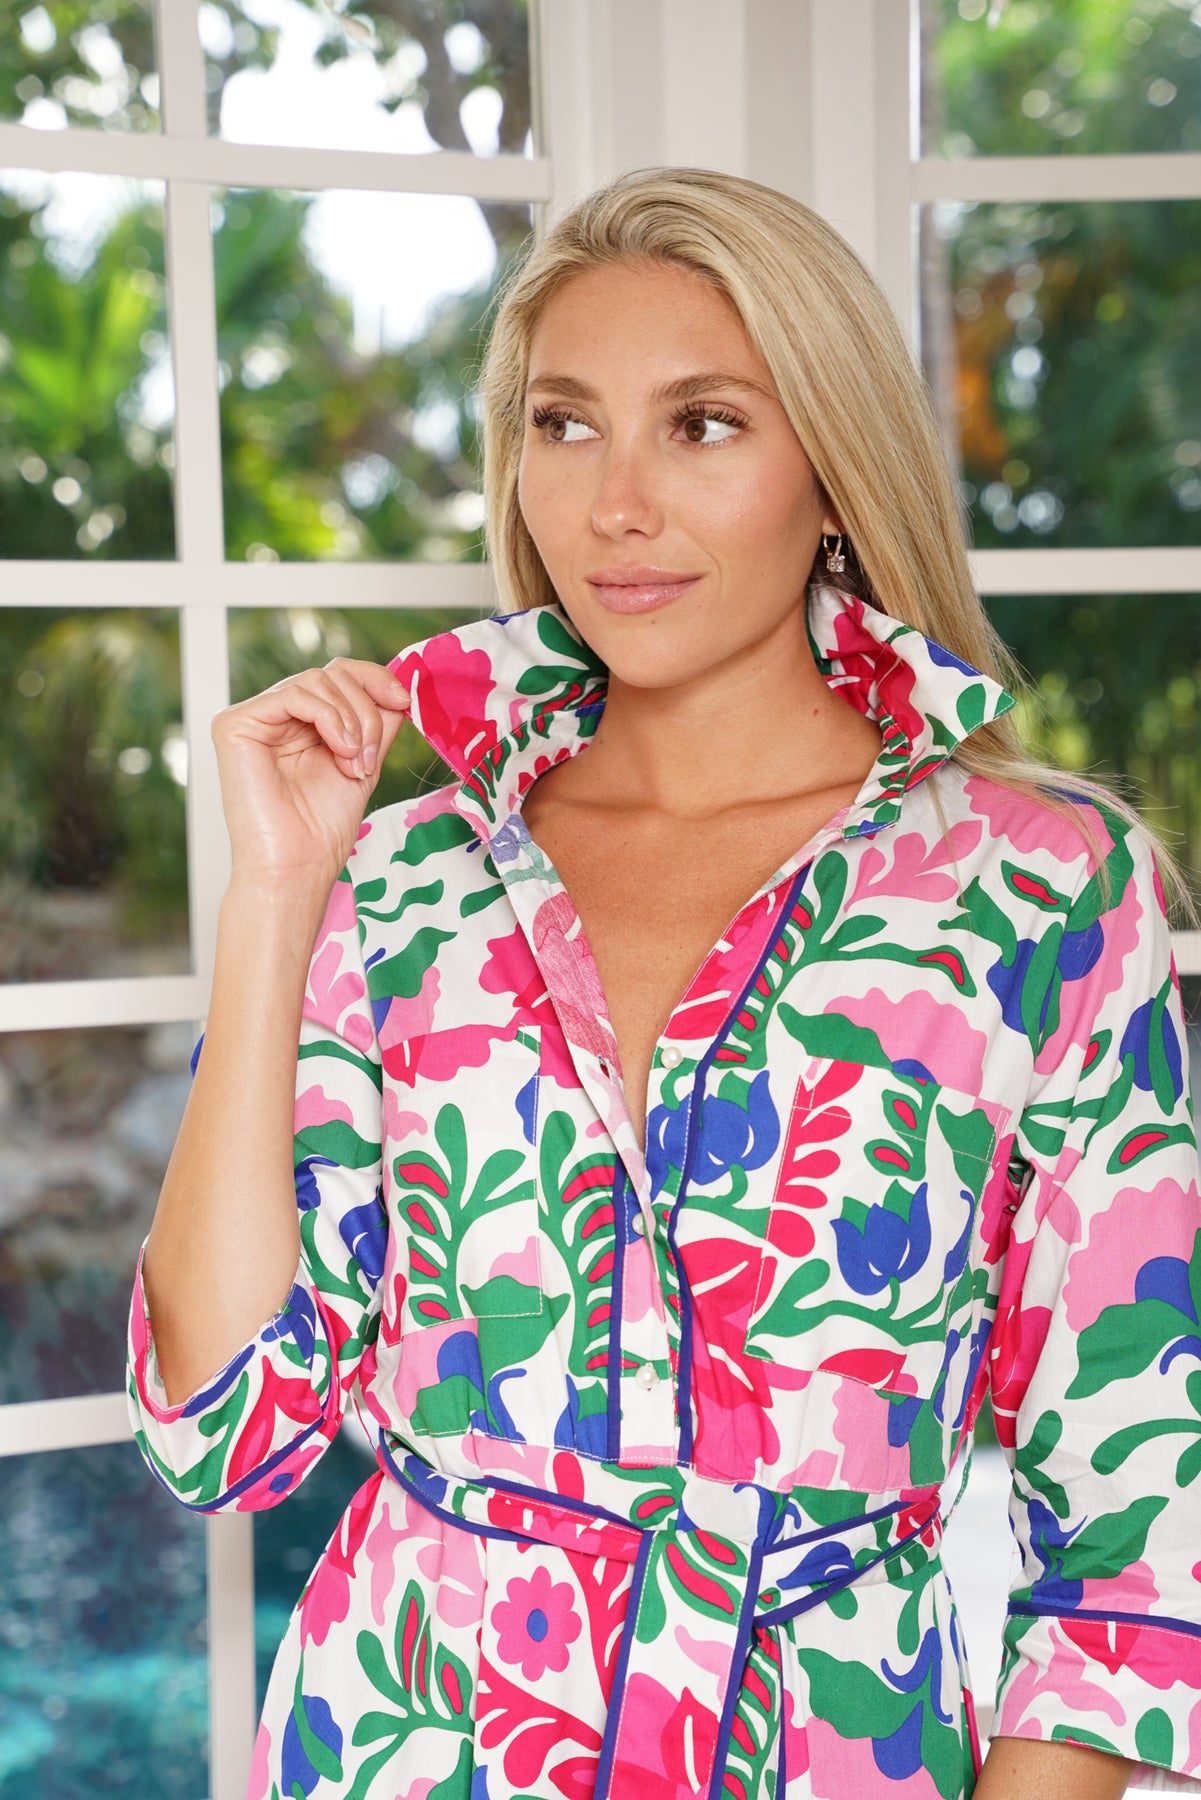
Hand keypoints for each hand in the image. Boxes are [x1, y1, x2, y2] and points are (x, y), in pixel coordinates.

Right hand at [211, 658, 410, 891]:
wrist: (298, 866)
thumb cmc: (323, 829)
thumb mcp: (364, 762)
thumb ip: (377, 722)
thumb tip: (397, 686)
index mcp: (301, 724)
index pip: (338, 675)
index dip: (374, 679)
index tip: (404, 699)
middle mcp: (274, 717)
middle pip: (331, 673)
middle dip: (366, 711)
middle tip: (369, 757)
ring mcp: (252, 719)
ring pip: (316, 680)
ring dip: (351, 720)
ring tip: (354, 763)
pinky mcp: (234, 725)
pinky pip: (293, 694)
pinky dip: (329, 717)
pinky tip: (340, 751)